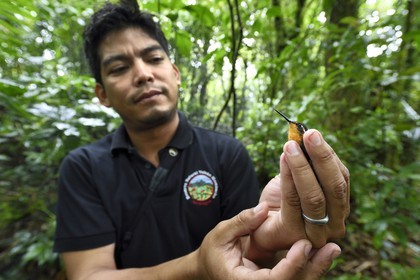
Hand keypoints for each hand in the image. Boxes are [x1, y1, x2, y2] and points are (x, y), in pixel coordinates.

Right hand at [196, 203, 341, 279]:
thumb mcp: (221, 233)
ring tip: (332, 249)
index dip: (292, 264)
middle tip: (332, 248)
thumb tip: (263, 208)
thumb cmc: (214, 251)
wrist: (210, 267)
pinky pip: (296, 278)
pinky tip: (321, 251)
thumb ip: (241, 222)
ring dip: (316, 267)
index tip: (304, 244)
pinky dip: (309, 266)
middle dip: (314, 268)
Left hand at [247, 129, 349, 258]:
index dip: (329, 155)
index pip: (342, 180)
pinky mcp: (293, 234)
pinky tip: (283, 159)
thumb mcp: (297, 179)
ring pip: (314, 197)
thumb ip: (306, 162)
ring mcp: (316, 233)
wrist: (259, 227)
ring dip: (302, 166)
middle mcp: (334, 224)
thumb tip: (306, 135)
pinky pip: (292, 202)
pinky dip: (288, 178)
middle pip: (335, 188)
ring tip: (291, 146)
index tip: (313, 134)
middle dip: (321, 158)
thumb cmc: (280, 202)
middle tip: (309, 135)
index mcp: (340, 208)